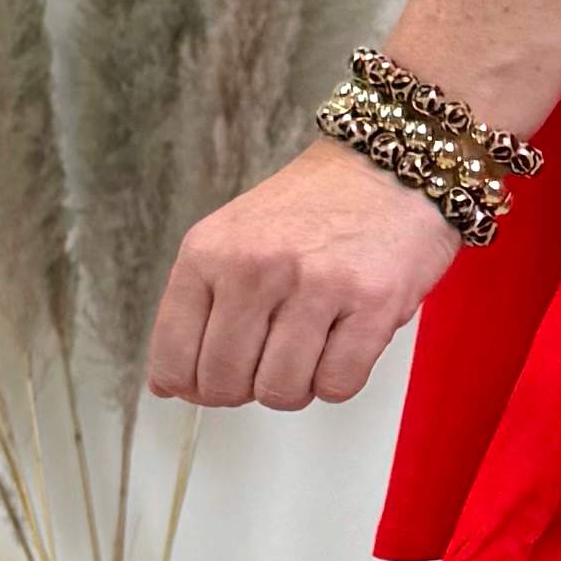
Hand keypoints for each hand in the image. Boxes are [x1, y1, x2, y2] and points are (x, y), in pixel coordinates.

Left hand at [145, 136, 465, 408]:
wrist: (390, 168)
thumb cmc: (313, 210)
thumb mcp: (233, 239)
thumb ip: (197, 307)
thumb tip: (170, 385)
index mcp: (209, 252)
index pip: (172, 358)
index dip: (191, 386)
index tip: (209, 381)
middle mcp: (255, 267)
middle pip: (225, 383)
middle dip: (244, 390)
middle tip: (266, 362)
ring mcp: (316, 285)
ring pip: (280, 392)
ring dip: (294, 388)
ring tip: (308, 349)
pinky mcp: (372, 304)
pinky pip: (336, 386)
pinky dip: (337, 382)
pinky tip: (341, 345)